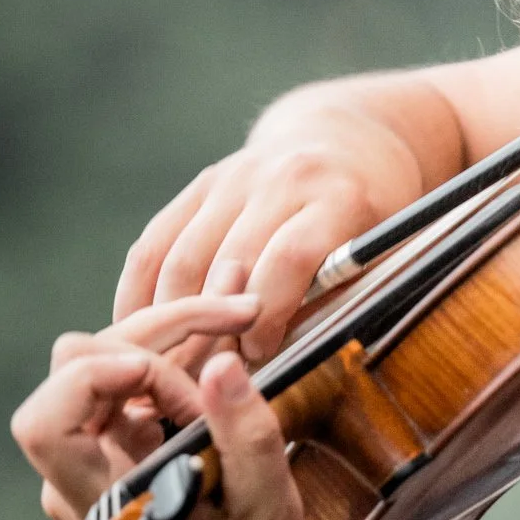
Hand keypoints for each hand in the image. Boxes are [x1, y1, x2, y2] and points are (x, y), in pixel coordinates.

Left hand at [11, 301, 309, 519]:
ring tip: (224, 345)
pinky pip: (117, 390)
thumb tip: (221, 363)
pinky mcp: (108, 455)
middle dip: (148, 336)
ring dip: (157, 347)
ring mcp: (88, 465)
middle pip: (72, 370)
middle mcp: (76, 480)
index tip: (169, 379)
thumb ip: (247, 438)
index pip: (45, 422)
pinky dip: (161, 369)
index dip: (95, 378)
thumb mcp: (268, 512)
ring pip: (94, 369)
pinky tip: (209, 379)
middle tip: (227, 325)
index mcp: (101, 503)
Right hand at [115, 112, 422, 358]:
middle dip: (212, 329)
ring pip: (180, 257)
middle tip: (205, 378)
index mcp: (339, 196)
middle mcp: (281, 179)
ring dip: (168, 319)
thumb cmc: (373, 218)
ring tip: (168, 366)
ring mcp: (233, 178)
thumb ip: (345, 297)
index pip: (290, 256)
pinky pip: (153, 245)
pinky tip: (137, 331)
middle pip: (227, 262)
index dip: (269, 315)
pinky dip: (138, 293)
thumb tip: (296, 364)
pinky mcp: (198, 185)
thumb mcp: (383, 251)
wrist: (345, 142)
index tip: (259, 355)